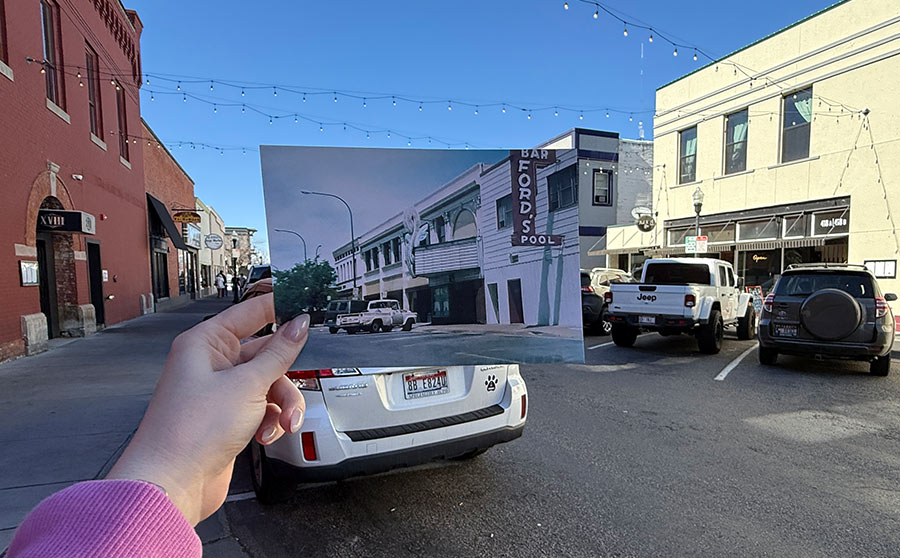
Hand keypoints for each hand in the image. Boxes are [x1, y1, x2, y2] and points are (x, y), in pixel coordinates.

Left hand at [107, 293, 308, 524]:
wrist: (172, 483)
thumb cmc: (189, 431)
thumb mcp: (248, 384)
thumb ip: (279, 353)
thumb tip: (298, 325)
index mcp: (205, 343)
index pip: (251, 313)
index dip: (280, 309)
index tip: (306, 309)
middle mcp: (210, 364)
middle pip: (265, 354)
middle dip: (285, 376)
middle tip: (297, 385)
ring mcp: (219, 392)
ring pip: (267, 384)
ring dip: (282, 405)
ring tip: (284, 422)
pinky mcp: (226, 418)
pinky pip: (260, 408)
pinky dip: (269, 421)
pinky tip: (266, 434)